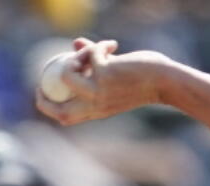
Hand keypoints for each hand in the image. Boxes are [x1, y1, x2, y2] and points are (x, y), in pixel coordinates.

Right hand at [36, 38, 174, 126]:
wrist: (166, 82)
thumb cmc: (144, 79)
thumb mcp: (115, 74)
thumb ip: (93, 62)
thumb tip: (75, 43)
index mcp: (96, 111)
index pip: (64, 117)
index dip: (47, 105)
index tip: (43, 88)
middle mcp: (95, 106)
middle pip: (57, 109)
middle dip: (43, 90)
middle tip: (47, 69)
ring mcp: (99, 92)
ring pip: (65, 74)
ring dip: (73, 57)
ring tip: (91, 51)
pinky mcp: (105, 75)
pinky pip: (89, 54)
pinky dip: (98, 45)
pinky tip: (112, 45)